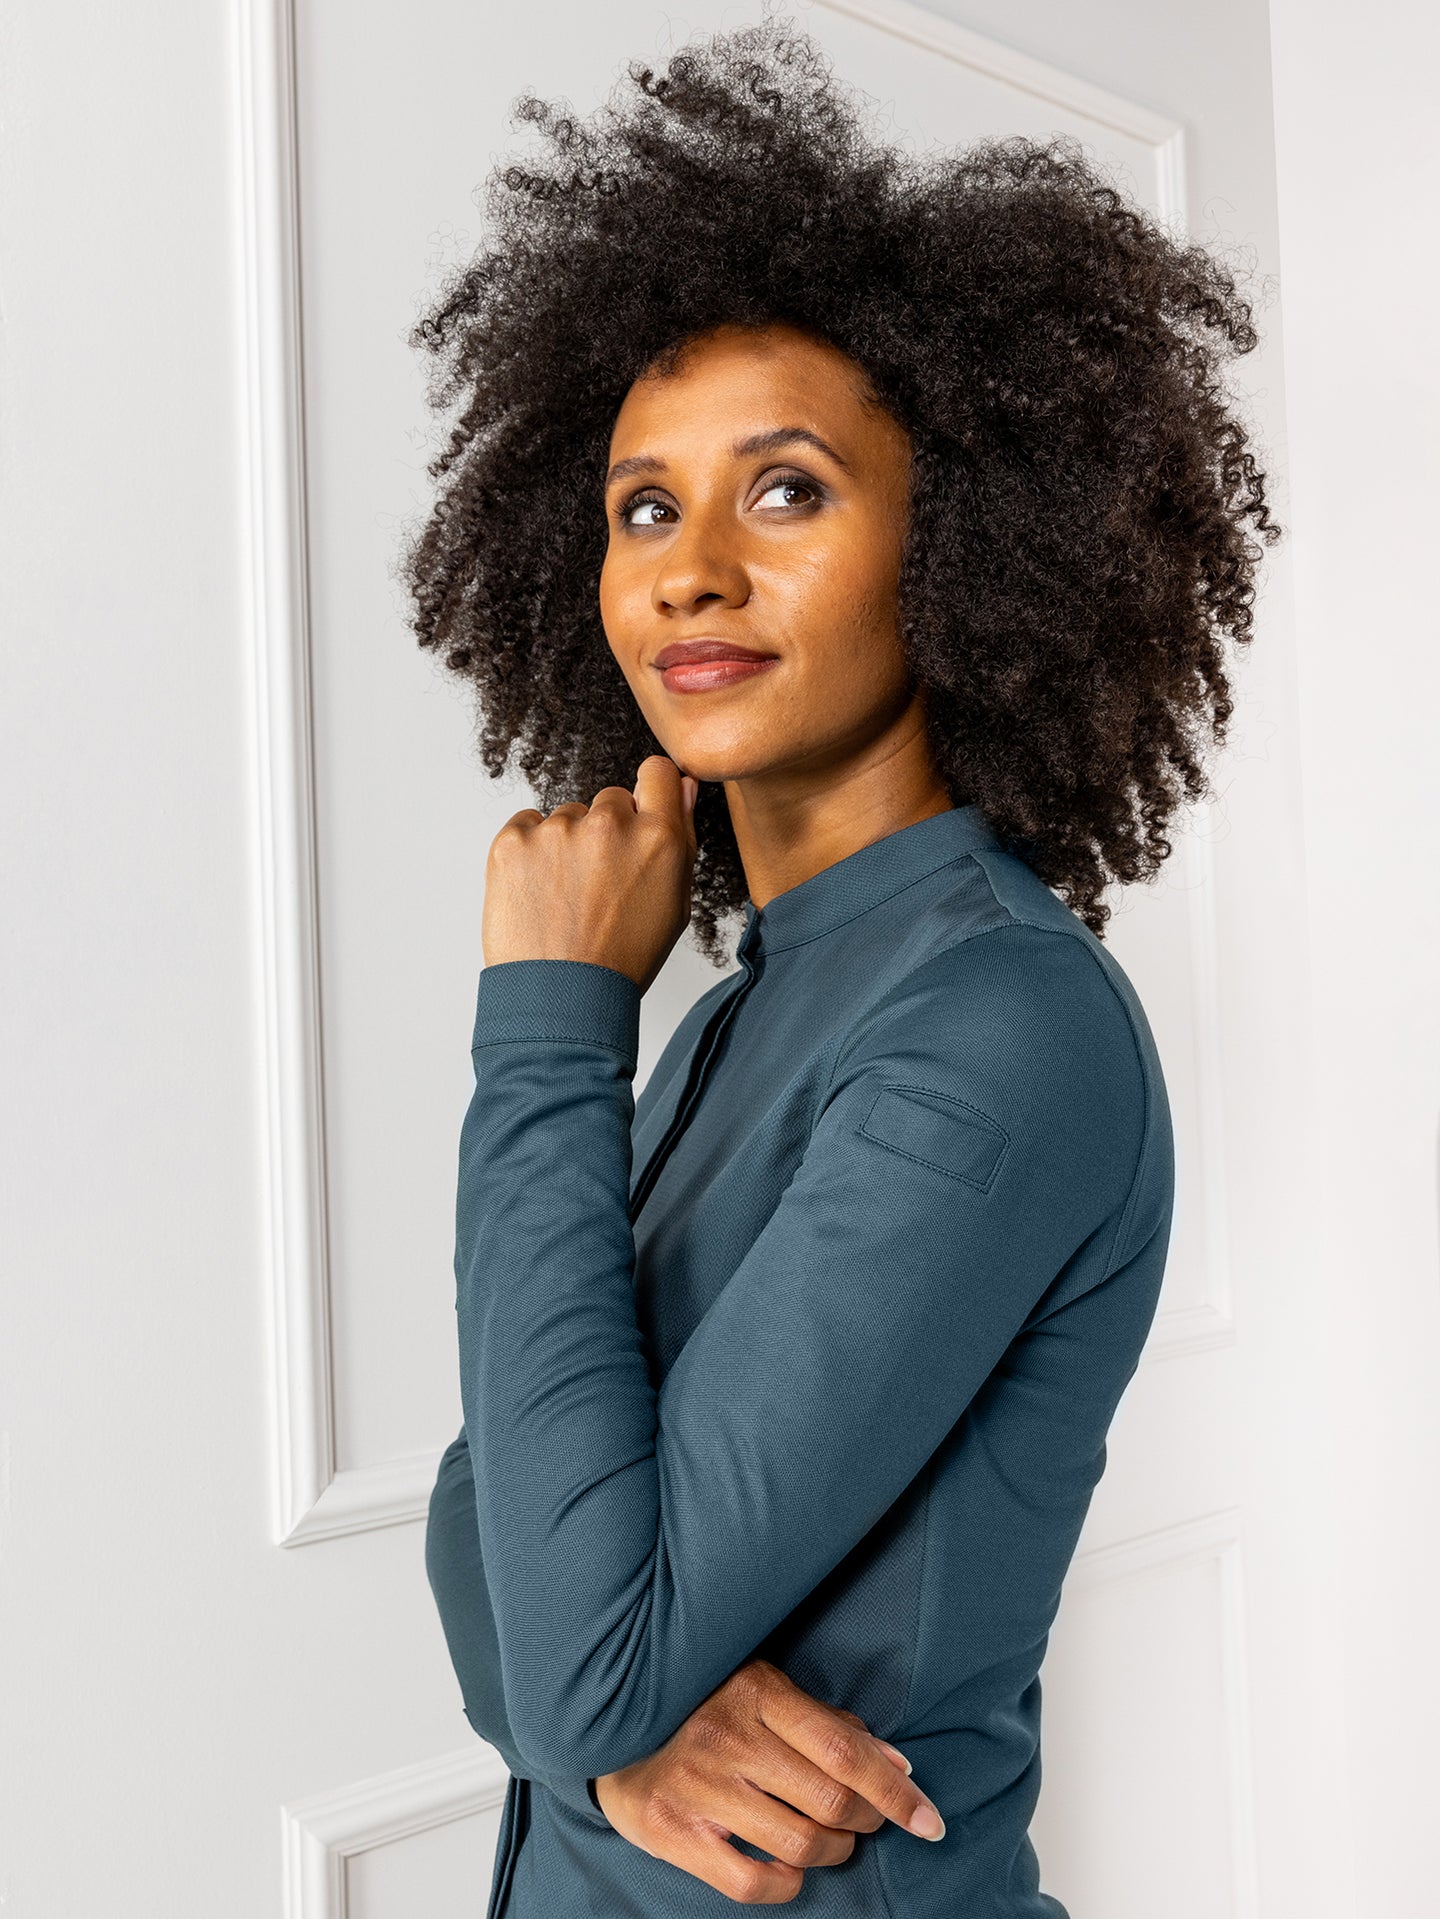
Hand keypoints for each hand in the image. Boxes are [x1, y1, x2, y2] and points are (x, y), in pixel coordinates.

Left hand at [482, 755, 698, 992]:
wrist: (560, 998)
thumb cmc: (622, 959)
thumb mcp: (674, 905)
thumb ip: (681, 838)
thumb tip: (683, 786)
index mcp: (659, 838)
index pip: (658, 773)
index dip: (650, 793)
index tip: (640, 813)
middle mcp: (609, 824)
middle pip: (610, 801)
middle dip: (607, 832)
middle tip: (598, 884)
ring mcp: (557, 830)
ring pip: (566, 817)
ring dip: (567, 846)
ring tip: (565, 898)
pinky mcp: (513, 841)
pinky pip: (526, 826)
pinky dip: (530, 852)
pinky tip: (539, 892)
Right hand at [590, 1658, 943, 1904]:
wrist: (609, 1725)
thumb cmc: (701, 1705)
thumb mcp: (761, 1690)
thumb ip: (825, 1723)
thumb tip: (895, 1762)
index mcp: (757, 1691)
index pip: (845, 1748)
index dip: (896, 1790)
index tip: (929, 1819)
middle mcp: (729, 1737)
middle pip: (831, 1800)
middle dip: (868, 1821)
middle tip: (869, 1821)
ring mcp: (700, 1787)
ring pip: (801, 1843)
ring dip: (834, 1852)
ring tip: (833, 1841)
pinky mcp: (675, 1831)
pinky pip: (752, 1882)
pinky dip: (787, 1884)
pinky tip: (790, 1867)